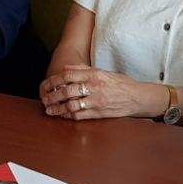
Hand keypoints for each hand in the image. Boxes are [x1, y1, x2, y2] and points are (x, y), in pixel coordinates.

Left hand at [38, 65, 159, 120]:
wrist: (137, 97)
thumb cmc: (120, 83)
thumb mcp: (103, 71)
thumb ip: (83, 69)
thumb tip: (66, 68)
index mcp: (95, 74)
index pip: (68, 75)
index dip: (55, 80)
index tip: (47, 84)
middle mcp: (94, 87)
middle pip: (67, 90)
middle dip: (53, 95)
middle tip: (44, 99)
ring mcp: (96, 101)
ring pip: (71, 105)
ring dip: (57, 108)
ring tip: (49, 110)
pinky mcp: (99, 113)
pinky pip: (79, 115)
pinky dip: (68, 116)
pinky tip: (62, 115)